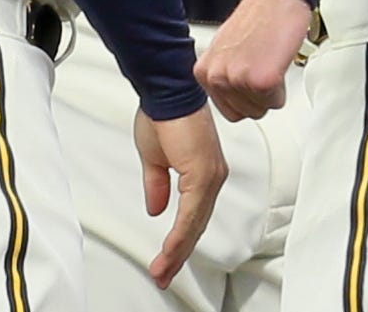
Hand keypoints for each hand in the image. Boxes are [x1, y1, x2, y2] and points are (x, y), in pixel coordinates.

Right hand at [132, 104, 225, 286]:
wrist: (165, 92)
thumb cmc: (163, 116)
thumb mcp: (155, 160)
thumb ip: (158, 186)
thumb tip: (157, 209)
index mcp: (204, 174)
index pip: (193, 217)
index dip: (180, 242)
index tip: (165, 263)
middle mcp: (212, 177)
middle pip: (196, 226)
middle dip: (178, 255)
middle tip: (163, 275)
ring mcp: (209, 175)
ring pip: (194, 224)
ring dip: (177, 251)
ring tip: (162, 271)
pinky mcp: (202, 172)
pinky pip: (191, 211)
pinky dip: (180, 233)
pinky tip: (171, 250)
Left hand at [194, 0, 312, 121]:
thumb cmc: (259, 15)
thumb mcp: (226, 49)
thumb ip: (223, 73)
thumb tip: (231, 92)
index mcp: (204, 71)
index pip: (227, 109)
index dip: (246, 96)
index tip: (252, 80)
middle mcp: (217, 77)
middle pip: (244, 113)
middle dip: (259, 95)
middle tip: (265, 67)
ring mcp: (238, 79)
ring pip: (261, 109)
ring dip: (271, 91)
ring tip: (270, 62)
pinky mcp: (262, 81)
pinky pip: (276, 101)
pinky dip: (283, 87)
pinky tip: (278, 64)